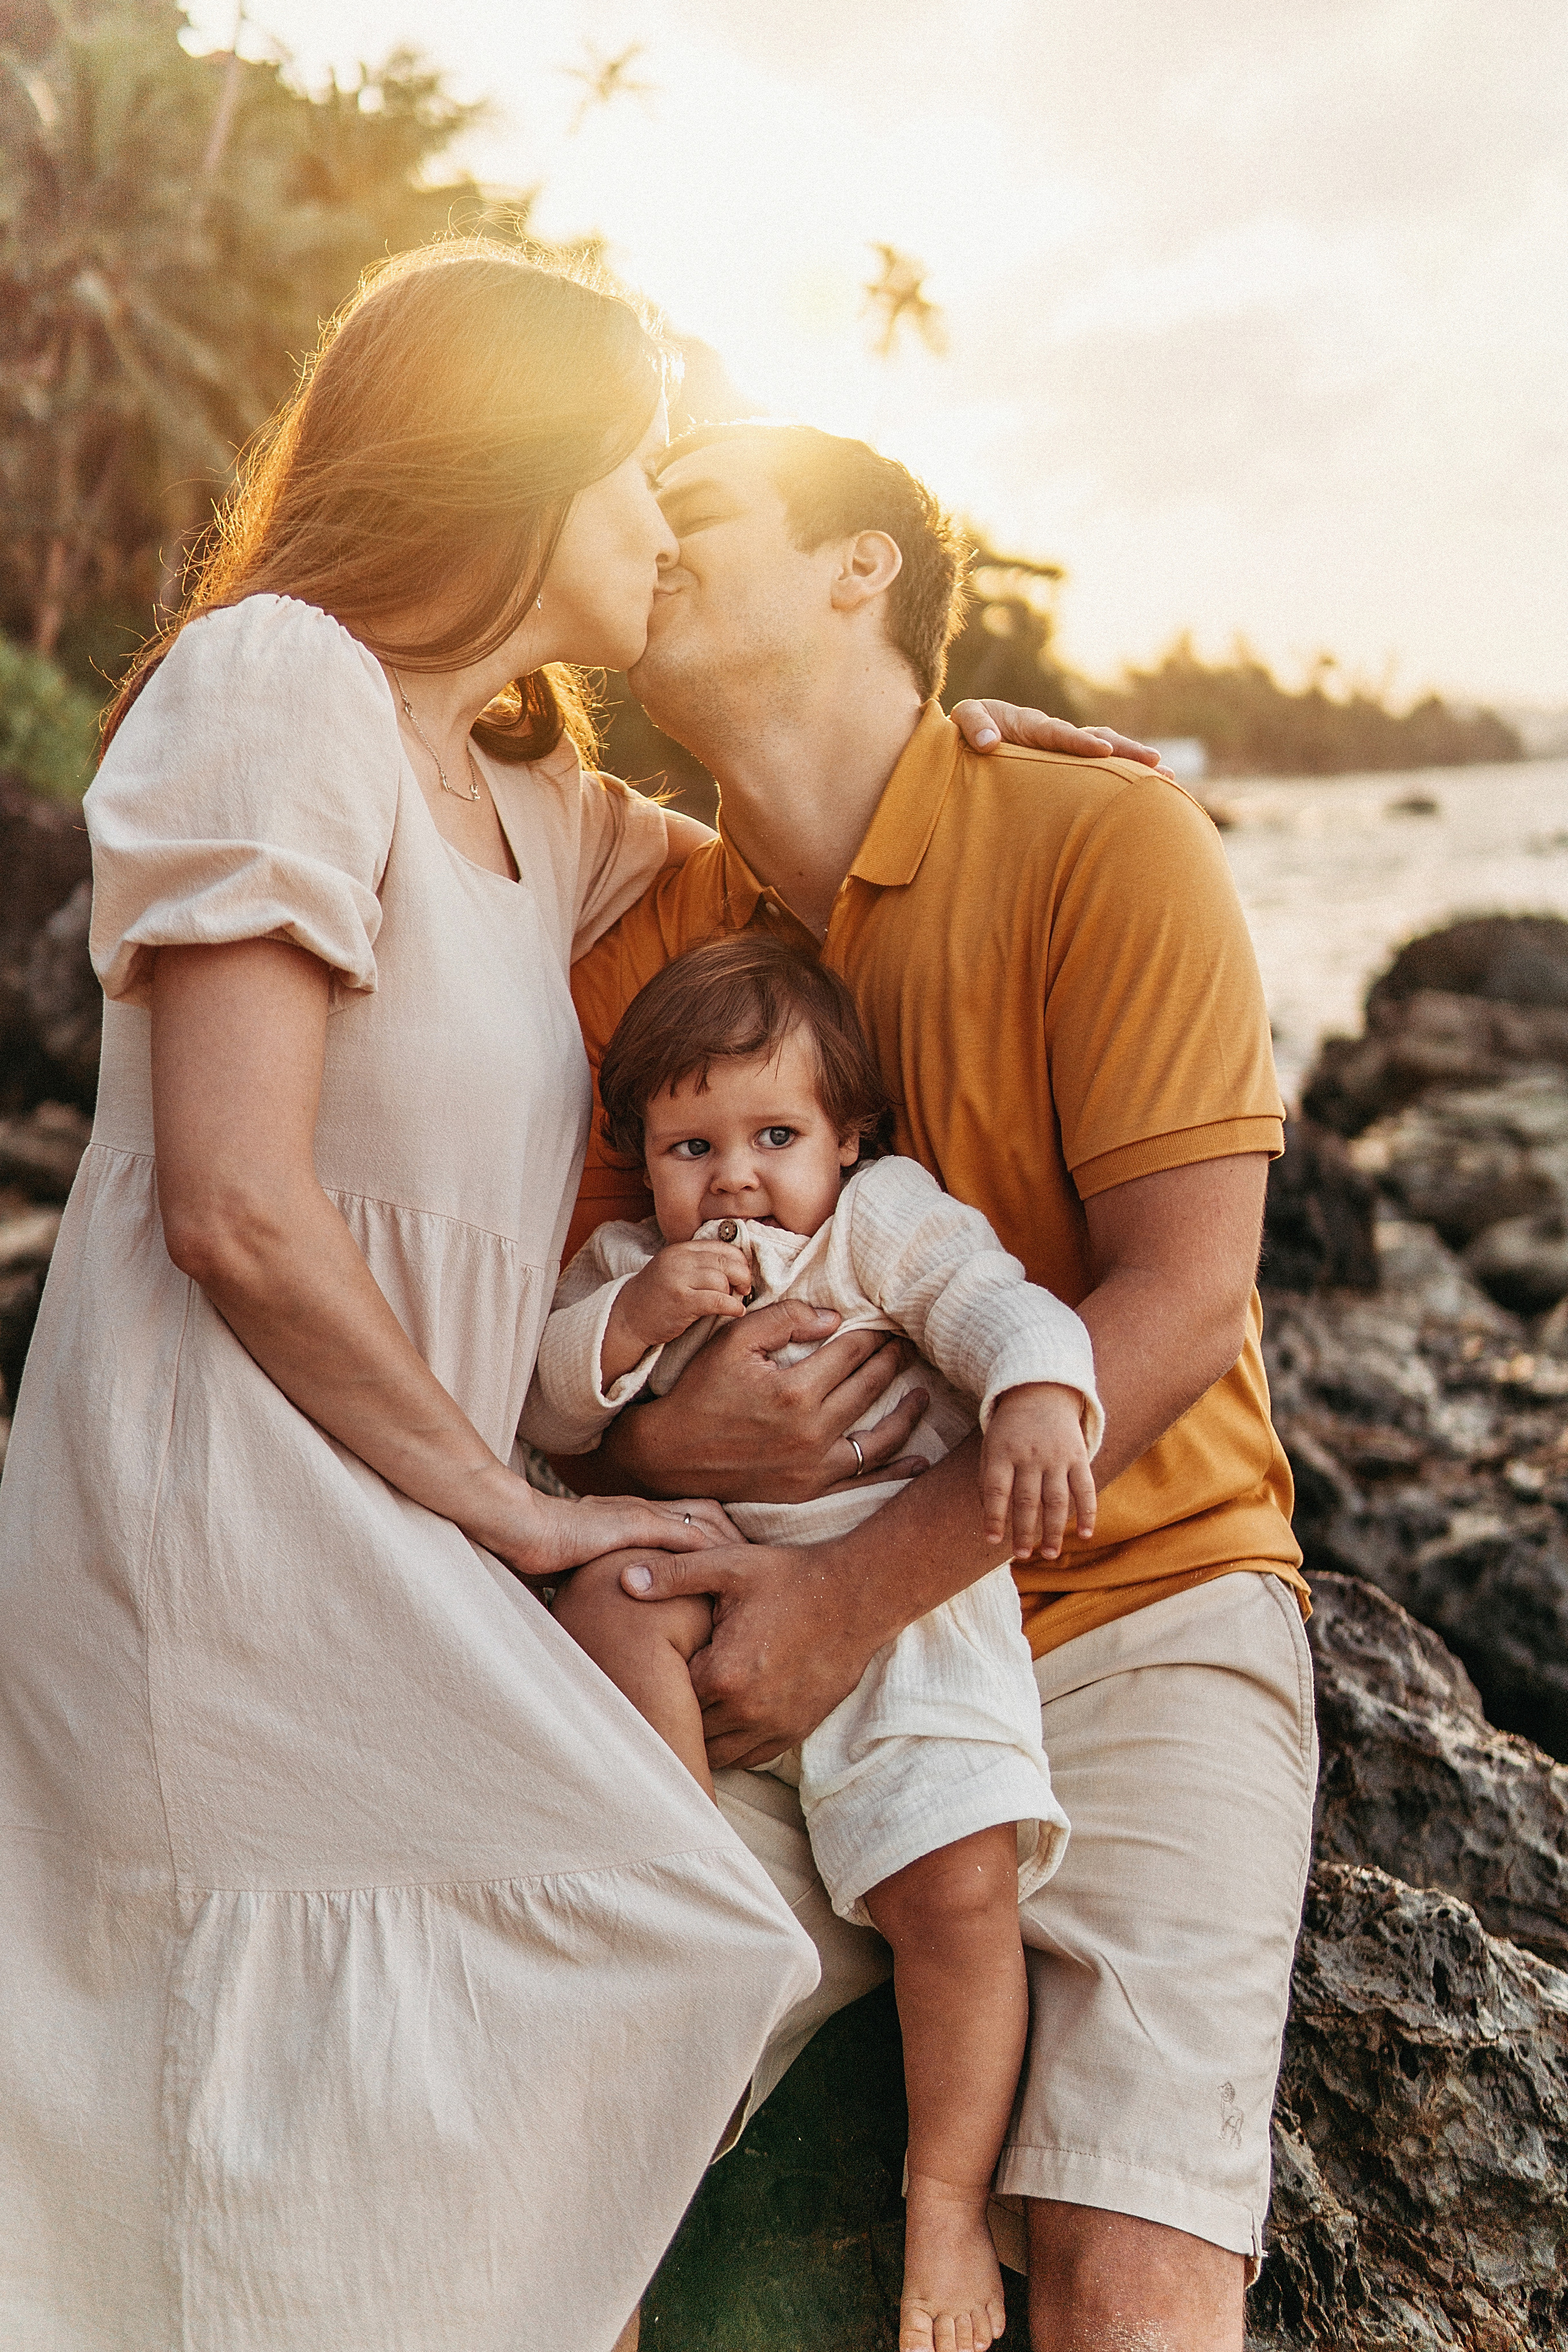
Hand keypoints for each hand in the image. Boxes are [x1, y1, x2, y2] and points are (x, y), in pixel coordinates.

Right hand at [479, 1474, 739, 1583]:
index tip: (727, 1566)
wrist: (510, 1527)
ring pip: (703, 1521)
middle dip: (732, 1537)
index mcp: (622, 1519)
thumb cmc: (525, 1551)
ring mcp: (635, 1514)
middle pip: (703, 1514)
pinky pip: (687, 1535)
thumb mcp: (565, 1570)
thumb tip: (581, 1617)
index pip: (679, 1521)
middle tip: (755, 1565)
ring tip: (752, 1569)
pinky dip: (712, 1550)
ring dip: (730, 1543)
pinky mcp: (634, 1523)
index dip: (708, 1540)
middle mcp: (635, 1511)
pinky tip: (731, 1568)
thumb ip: (583, 1584)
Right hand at [597, 1298, 930, 1502]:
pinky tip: (919, 1460)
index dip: (873, 1334)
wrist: (669, 1456)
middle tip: (908, 1346)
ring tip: (922, 1395)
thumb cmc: (700, 1391)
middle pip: (870, 1387)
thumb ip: (784, 1320)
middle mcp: (812, 1432)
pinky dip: (896, 1469)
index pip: (852, 1352)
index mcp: (796, 1391)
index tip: (888, 1322)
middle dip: (892, 1362)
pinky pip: (864, 1479)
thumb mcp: (732, 1341)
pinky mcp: (809, 1490)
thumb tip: (834, 1318)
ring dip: (906, 1413)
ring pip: (878, 1437)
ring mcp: (814, 1467)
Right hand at [602, 1239, 753, 1380]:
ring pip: (722, 1280)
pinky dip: (733, 1306)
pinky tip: (736, 1311)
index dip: (740, 1260)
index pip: (722, 1246)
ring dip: (734, 1293)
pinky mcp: (681, 1301)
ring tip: (734, 1302)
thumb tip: (738, 1266)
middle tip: (745, 1288)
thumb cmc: (656, 1297)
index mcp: (680, 1249)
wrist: (627, 1317)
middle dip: (742, 1275)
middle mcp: (679, 1260)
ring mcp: (679, 1279)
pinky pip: (717, 1300)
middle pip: (726, 1261)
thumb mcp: (675, 1270)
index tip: (744, 1274)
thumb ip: (699, 1263)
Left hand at [613, 1541, 881, 1768]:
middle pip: (689, 1730)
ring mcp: (773, 1726)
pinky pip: (750, 1757)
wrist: (859, 1595)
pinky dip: (733, 1743)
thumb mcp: (729, 1565)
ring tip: (694, 1705)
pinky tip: (727, 1715)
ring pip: (717, 1753)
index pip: (667, 1699)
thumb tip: (624, 1579)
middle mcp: (746, 1711)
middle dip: (675, 1711)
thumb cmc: (792, 1577)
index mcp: (722, 1674)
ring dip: (702, 1733)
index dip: (654, 1683)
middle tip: (665, 1689)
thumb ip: (674, 1575)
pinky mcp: (795, 1731)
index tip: (648, 1668)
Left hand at [950, 698, 1170, 776]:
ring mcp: (1065, 752)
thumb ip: (974, 725)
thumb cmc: (966, 731)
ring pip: (1106, 753)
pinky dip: (1123, 779)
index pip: (1059, 734)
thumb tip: (988, 742)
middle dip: (1127, 751)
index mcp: (1031, 725)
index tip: (1102, 752)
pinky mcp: (1067, 768)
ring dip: (1134, 764)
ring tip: (1168, 778)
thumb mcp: (965, 720)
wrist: (969, 736)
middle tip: (1158, 764)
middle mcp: (1056, 736)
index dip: (1080, 742)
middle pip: (1098, 739)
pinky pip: (1098, 772)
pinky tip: (1148, 798)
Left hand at [979, 1383, 1096, 1559]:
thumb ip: (988, 1480)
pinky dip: (1087, 1513)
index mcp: (1002, 1451)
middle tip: (1021, 1555)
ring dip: (1053, 1529)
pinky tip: (1084, 1535)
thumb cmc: (1010, 1429)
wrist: (1041, 1391)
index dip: (994, 1516)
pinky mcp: (1079, 1456)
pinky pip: (1085, 1488)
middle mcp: (1030, 1455)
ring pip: (1056, 1499)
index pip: (997, 1488)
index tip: (992, 1540)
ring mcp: (1056, 1456)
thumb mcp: (990, 1445)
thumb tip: (991, 1519)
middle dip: (1024, 1530)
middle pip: (1027, 1499)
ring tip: (1048, 1554)